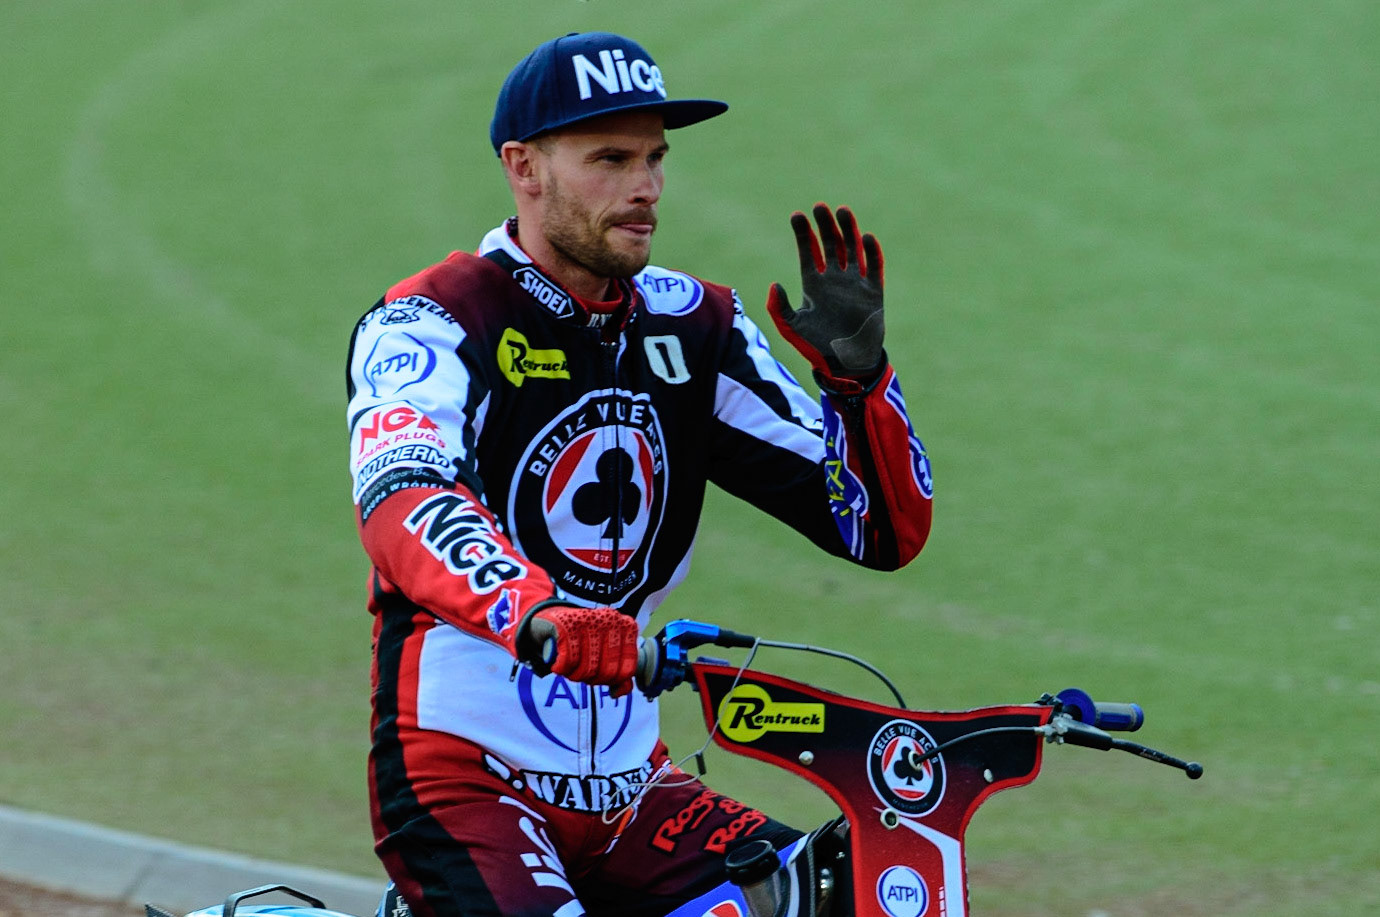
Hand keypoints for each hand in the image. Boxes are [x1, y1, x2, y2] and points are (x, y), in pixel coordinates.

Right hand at [526, 605, 638, 696]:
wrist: (551, 620)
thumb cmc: (582, 641)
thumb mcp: (604, 655)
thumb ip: (618, 675)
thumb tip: (618, 693)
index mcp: (626, 627)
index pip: (627, 670)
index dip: (610, 681)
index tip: (598, 676)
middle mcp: (610, 620)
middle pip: (607, 671)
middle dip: (592, 679)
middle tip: (581, 672)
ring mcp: (589, 620)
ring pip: (587, 668)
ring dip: (574, 675)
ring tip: (570, 667)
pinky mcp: (566, 624)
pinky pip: (568, 661)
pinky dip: (561, 669)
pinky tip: (558, 664)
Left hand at [767, 203, 885, 379]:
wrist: (846, 363)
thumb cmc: (817, 346)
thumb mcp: (792, 328)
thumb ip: (780, 308)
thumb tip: (775, 285)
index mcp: (813, 285)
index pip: (808, 252)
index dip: (803, 234)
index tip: (797, 216)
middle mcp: (834, 279)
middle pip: (831, 244)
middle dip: (825, 225)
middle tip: (819, 207)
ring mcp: (854, 283)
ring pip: (852, 249)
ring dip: (848, 230)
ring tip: (842, 211)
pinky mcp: (873, 291)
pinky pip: (874, 267)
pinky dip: (871, 252)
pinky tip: (866, 237)